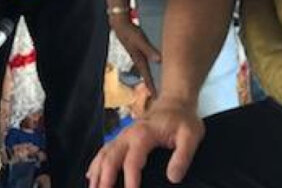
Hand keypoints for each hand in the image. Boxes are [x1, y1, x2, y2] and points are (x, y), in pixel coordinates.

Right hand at [87, 97, 202, 187]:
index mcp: (143, 135)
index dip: (130, 180)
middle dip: (104, 179)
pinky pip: (104, 151)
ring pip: (104, 155)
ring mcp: (122, 136)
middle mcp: (128, 135)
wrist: (175, 102)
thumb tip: (173, 178)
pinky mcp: (122, 138)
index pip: (132, 161)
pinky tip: (91, 175)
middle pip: (110, 158)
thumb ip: (182, 157)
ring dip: (97, 173)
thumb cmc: (183, 120)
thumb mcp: (191, 136)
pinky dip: (96, 164)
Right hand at [110, 16, 160, 95]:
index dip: (151, 86)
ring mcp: (137, 55)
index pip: (146, 76)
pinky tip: (154, 66)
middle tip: (156, 97)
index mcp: (138, 59)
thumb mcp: (140, 40)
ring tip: (155, 84)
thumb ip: (149, 50)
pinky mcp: (137, 50)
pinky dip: (150, 67)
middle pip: (146, 75)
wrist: (119, 24)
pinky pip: (145, 63)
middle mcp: (137, 59)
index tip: (155, 98)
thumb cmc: (130, 31)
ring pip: (145, 70)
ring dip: (150, 77)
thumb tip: (159, 60)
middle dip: (150, 85)